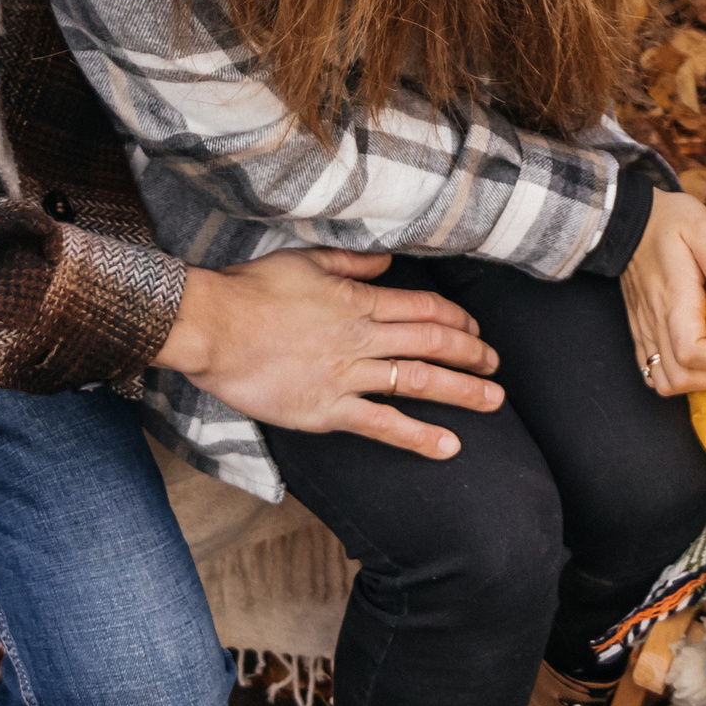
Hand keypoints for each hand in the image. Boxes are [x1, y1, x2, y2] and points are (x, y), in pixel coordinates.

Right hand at [154, 249, 501, 458]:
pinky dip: (418, 436)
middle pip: (431, 343)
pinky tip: (448, 445)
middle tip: (495, 364)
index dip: (456, 319)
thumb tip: (388, 262)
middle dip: (471, 353)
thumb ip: (352, 262)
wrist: (210, 327)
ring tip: (492, 400)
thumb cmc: (250, 290)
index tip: (475, 329)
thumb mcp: (305, 260)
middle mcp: (360, 337)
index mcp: (356, 299)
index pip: (422, 308)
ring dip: (461, 390)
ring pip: (417, 381)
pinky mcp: (326, 410)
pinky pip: (381, 425)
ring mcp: (345, 375)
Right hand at [620, 188, 705, 395]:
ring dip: (695, 382)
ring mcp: (644, 328)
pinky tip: (695, 359)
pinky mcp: (639, 330)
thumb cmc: (669, 220)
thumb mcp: (701, 228)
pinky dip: (676, 376)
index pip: (691, 353)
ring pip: (664, 382)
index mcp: (673, 299)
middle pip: (679, 378)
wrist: (627, 220)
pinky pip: (651, 372)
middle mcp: (655, 320)